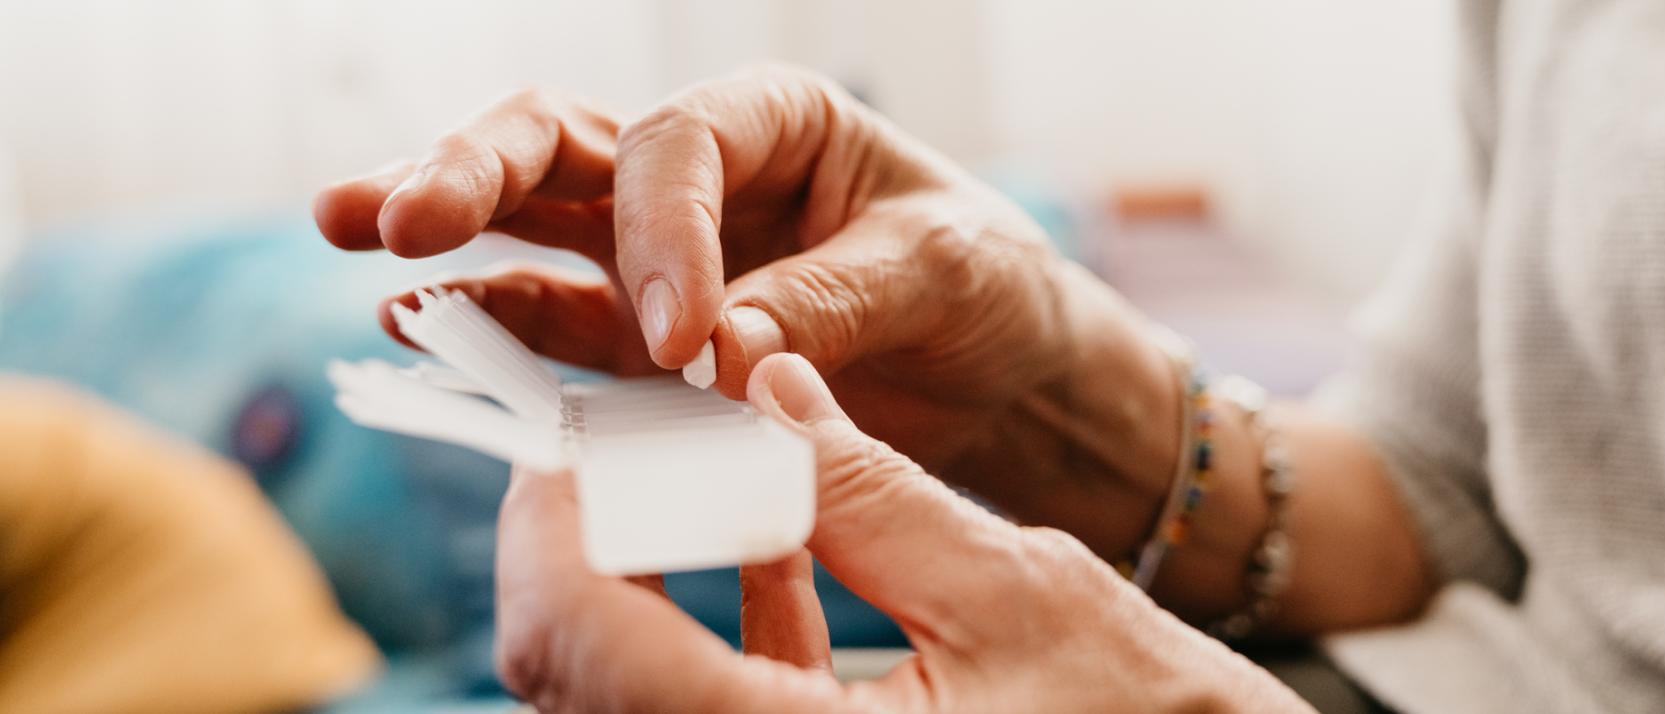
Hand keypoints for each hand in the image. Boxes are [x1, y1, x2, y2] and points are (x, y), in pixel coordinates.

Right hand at [314, 66, 1185, 558]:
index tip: (684, 339)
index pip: (679, 147)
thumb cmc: (986, 289)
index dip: (663, 232)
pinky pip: (553, 323)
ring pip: (528, 219)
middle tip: (398, 216)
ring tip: (352, 236)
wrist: (1003, 374)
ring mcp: (655, 254)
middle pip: (561, 144)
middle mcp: (701, 175)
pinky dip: (492, 328)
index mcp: (776, 120)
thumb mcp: (942, 274)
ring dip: (441, 232)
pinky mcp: (642, 339)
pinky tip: (420, 328)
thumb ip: (831, 303)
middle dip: (474, 170)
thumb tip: (717, 355)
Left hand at [493, 354, 1307, 712]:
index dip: (554, 518)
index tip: (577, 428)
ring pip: (636, 680)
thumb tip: (768, 384)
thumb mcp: (1017, 594)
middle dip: (592, 536)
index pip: (582, 639)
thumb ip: (871, 491)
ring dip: (652, 565)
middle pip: (578, 668)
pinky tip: (781, 530)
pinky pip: (717, 699)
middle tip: (633, 435)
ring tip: (704, 455)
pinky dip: (725, 615)